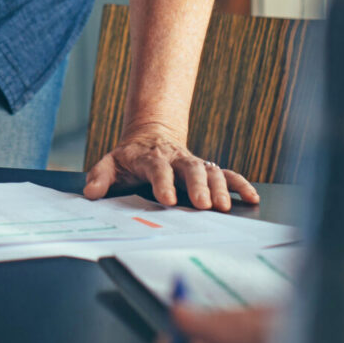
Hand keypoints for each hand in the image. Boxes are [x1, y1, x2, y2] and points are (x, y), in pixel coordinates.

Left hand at [82, 125, 258, 211]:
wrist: (152, 135)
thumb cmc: (130, 157)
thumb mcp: (111, 162)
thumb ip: (101, 176)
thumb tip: (91, 193)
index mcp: (151, 157)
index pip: (157, 168)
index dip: (163, 182)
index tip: (167, 198)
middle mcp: (177, 159)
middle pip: (190, 169)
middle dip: (198, 186)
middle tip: (204, 205)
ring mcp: (194, 163)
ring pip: (210, 171)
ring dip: (220, 188)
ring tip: (224, 206)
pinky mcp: (207, 169)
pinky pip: (227, 174)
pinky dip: (240, 184)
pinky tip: (252, 197)